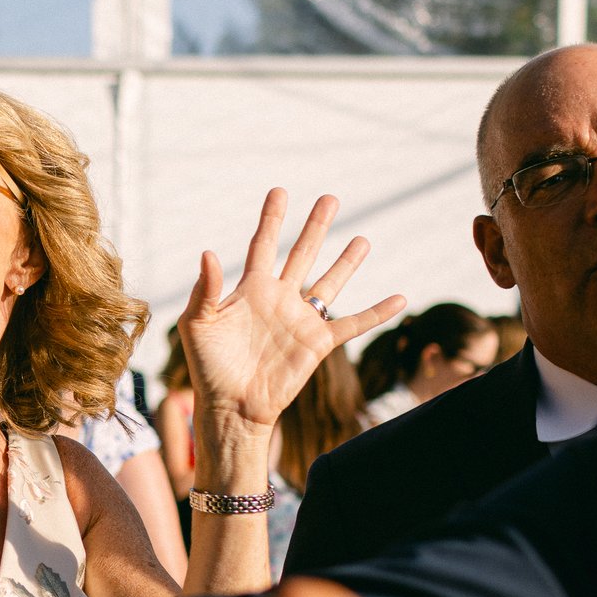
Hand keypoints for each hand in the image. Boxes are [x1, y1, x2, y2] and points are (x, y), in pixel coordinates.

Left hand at [179, 190, 404, 437]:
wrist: (230, 405)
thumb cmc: (207, 367)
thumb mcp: (197, 324)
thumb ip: (203, 289)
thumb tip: (208, 253)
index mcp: (249, 289)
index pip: (262, 244)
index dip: (271, 219)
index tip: (280, 191)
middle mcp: (278, 298)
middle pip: (301, 253)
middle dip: (315, 226)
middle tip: (331, 198)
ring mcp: (300, 320)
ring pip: (329, 282)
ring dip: (346, 262)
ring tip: (363, 237)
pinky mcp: (318, 343)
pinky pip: (353, 324)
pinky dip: (377, 312)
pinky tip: (399, 298)